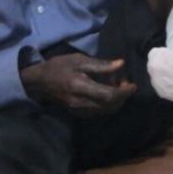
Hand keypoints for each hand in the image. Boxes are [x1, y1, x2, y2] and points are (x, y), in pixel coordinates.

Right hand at [20, 54, 135, 116]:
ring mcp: (78, 110)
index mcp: (80, 87)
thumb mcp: (79, 60)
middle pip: (109, 106)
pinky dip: (108, 104)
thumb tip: (121, 64)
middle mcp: (80, 103)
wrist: (39, 82)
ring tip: (118, 85)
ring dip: (116, 101)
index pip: (108, 95)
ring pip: (105, 111)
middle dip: (122, 96)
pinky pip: (98, 112)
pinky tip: (108, 92)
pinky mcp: (77, 113)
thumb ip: (101, 65)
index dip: (124, 92)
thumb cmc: (59, 67)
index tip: (133, 84)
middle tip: (126, 83)